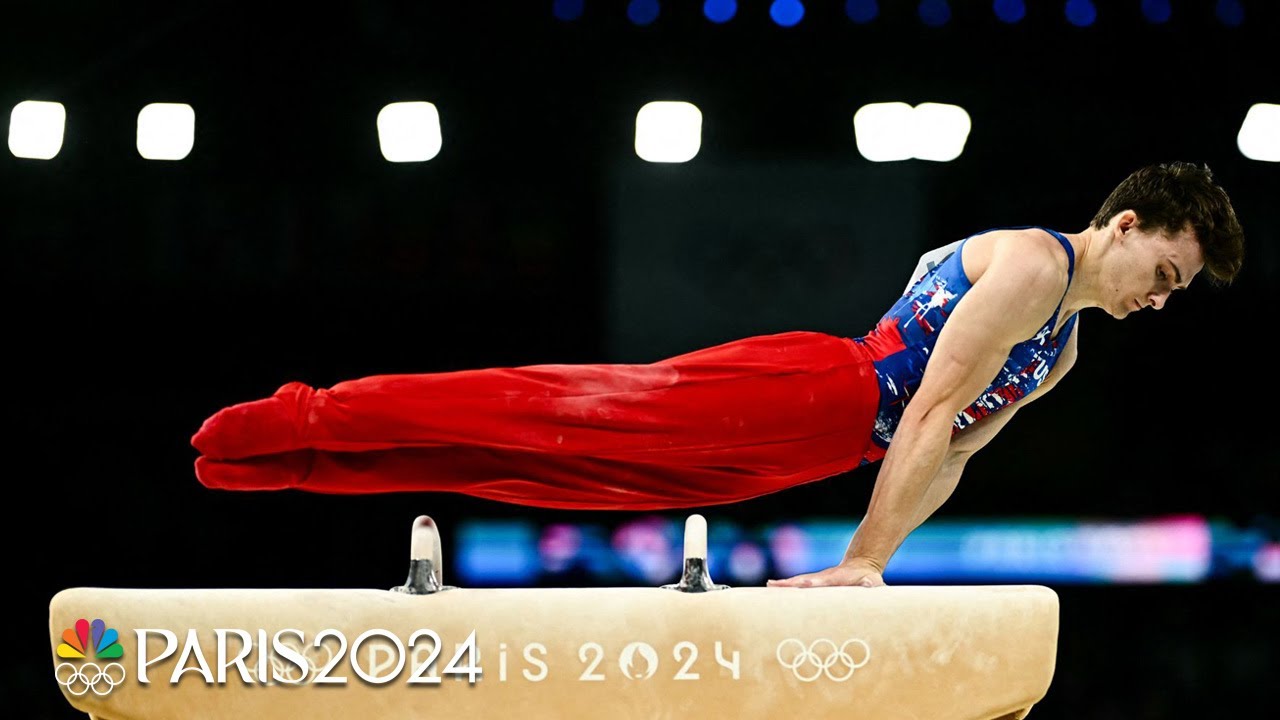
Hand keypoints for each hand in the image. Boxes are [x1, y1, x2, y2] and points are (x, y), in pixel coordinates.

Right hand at [766, 559, 885, 587]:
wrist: (861, 565)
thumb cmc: (868, 579)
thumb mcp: (874, 582)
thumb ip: (871, 583)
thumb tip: (868, 584)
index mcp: (834, 578)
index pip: (820, 581)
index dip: (811, 583)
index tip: (801, 584)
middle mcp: (822, 577)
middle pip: (803, 580)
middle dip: (789, 583)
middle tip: (773, 585)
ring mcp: (817, 578)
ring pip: (797, 580)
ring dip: (784, 584)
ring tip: (769, 585)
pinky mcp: (815, 581)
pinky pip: (798, 583)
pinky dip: (785, 585)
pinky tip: (773, 586)